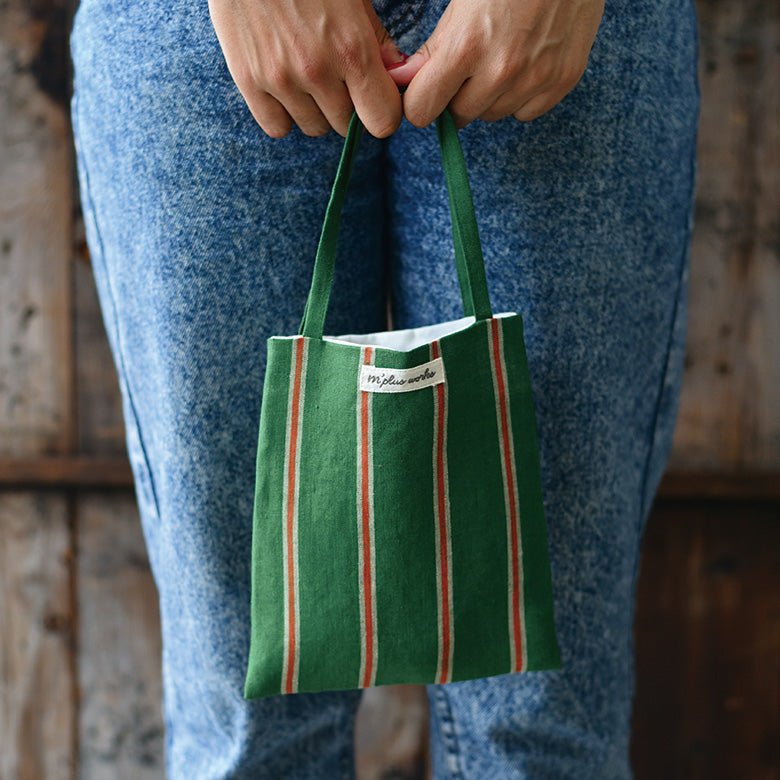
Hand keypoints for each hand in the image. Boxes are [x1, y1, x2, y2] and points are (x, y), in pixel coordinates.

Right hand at [208, 0, 408, 137]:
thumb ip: (376, 40)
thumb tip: (396, 73)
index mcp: (352, 49)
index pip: (382, 121)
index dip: (382, 112)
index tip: (374, 99)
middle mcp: (317, 71)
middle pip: (346, 126)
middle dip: (347, 107)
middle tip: (336, 77)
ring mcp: (281, 79)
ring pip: (313, 127)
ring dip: (316, 110)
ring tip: (307, 75)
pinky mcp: (249, 81)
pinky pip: (278, 127)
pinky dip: (284, 114)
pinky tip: (285, 88)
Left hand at [385, 0, 604, 128]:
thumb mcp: (461, 1)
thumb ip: (432, 48)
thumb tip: (403, 79)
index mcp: (467, 45)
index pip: (422, 109)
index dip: (419, 101)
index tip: (425, 91)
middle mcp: (500, 70)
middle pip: (459, 117)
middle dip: (456, 97)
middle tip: (468, 65)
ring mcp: (535, 78)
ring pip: (492, 115)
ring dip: (488, 96)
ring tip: (500, 55)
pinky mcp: (562, 81)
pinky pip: (524, 113)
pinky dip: (519, 96)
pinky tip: (524, 63)